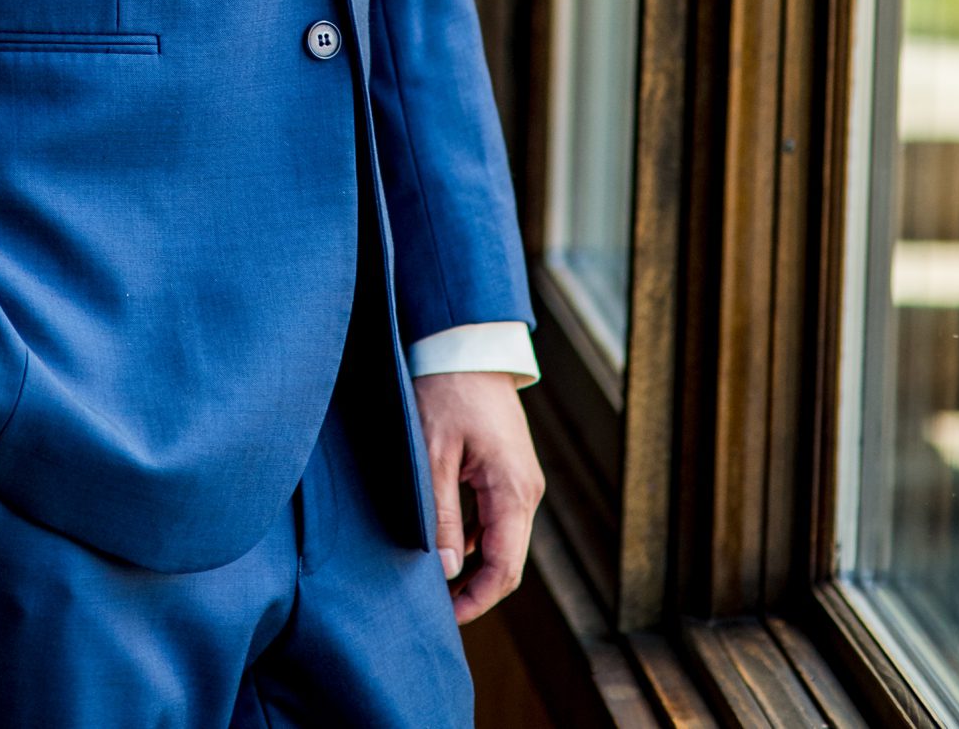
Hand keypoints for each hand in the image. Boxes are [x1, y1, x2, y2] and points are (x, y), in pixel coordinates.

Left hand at [418, 369, 543, 630]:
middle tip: (434, 604)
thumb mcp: (435, 453)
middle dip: (474, 588)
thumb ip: (442, 515)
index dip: (476, 601)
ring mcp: (519, 481)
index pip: (505, 570)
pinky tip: (443, 539)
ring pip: (500, 541)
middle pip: (506, 561)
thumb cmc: (448, 389)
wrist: (467, 341)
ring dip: (471, 563)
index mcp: (513, 491)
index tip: (445, 617)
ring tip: (432, 576)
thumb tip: (446, 572)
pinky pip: (494, 518)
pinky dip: (473, 537)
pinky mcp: (507, 470)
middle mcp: (525, 492)